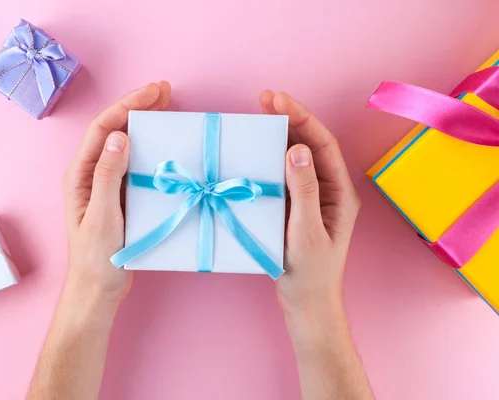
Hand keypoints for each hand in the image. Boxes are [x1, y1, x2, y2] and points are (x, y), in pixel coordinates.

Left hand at [61, 81, 171, 307]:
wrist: (99, 289)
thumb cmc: (96, 258)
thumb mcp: (102, 217)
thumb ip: (108, 176)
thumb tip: (121, 136)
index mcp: (80, 175)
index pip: (103, 129)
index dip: (126, 106)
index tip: (153, 92)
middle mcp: (92, 174)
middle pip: (114, 130)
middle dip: (138, 108)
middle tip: (165, 91)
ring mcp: (107, 184)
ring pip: (127, 145)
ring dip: (146, 125)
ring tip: (169, 108)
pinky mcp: (122, 196)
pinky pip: (137, 165)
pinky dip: (152, 149)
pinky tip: (167, 144)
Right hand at [259, 91, 359, 318]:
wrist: (305, 303)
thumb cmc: (311, 273)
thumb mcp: (306, 232)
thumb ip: (303, 190)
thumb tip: (298, 149)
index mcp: (339, 193)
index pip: (323, 145)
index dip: (303, 119)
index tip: (279, 101)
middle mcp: (327, 190)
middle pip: (310, 145)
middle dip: (290, 120)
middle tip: (265, 99)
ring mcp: (310, 197)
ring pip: (295, 158)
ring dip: (278, 136)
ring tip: (259, 115)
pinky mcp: (293, 206)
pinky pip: (282, 175)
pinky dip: (269, 159)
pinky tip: (255, 150)